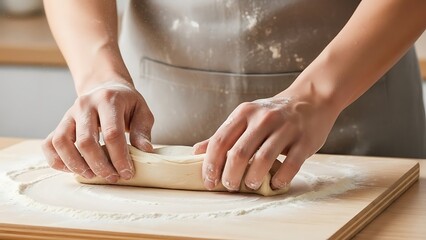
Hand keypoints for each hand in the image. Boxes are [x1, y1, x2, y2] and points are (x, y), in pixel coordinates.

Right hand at [42, 81, 153, 182]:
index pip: (112, 133)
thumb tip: (145, 150)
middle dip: (100, 165)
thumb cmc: (126, 103)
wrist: (106, 87)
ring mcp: (69, 114)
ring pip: (62, 142)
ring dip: (76, 164)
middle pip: (86, 141)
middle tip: (112, 177)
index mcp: (108, 100)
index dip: (119, 157)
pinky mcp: (60, 123)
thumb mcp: (142, 111)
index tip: (127, 173)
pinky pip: (49, 144)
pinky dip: (57, 160)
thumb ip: (143, 130)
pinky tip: (73, 169)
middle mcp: (85, 105)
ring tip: (93, 175)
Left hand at [195, 91, 338, 190]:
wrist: (311, 100)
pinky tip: (275, 184)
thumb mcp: (245, 117)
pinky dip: (280, 179)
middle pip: (238, 153)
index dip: (211, 165)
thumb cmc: (272, 114)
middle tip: (230, 186)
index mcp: (244, 113)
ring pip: (262, 160)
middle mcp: (263, 118)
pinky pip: (290, 165)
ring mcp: (285, 129)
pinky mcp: (305, 141)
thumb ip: (223, 135)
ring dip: (252, 179)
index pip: (220, 141)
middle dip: (230, 176)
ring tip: (250, 184)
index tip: (209, 182)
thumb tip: (196, 152)